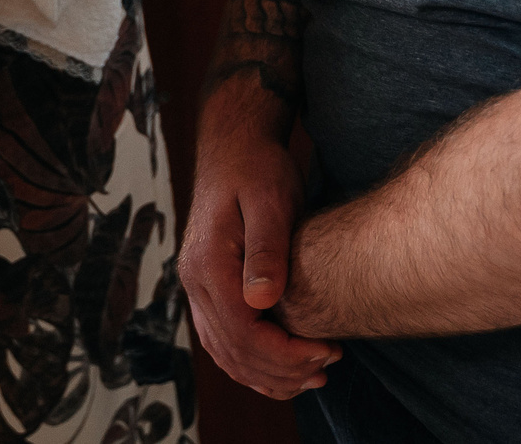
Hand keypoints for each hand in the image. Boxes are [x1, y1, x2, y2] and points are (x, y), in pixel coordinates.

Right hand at [178, 79, 339, 400]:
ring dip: (264, 374)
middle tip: (327, 368)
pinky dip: (249, 362)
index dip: (285, 354)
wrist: (234, 144)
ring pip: (223, 351)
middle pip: (232, 349)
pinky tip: (279, 367)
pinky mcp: (207, 285)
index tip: (327, 352)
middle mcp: (194, 280)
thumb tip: (263, 302)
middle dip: (280, 370)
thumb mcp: (269, 201)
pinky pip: (221, 339)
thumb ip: (266, 251)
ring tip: (310, 377)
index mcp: (208, 264)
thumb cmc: (257, 168)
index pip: (243, 331)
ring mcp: (196, 285)